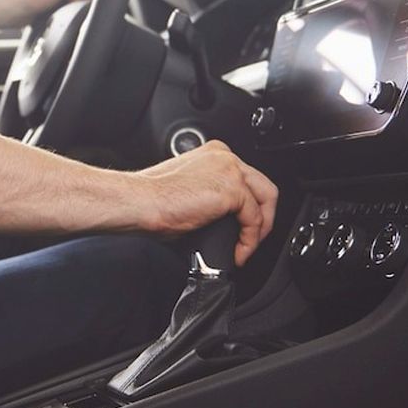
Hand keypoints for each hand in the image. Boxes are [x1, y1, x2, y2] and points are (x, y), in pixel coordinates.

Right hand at [131, 141, 277, 266]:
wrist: (140, 202)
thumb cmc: (152, 200)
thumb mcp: (188, 191)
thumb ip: (209, 195)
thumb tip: (219, 219)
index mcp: (213, 154)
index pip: (247, 179)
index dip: (249, 207)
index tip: (240, 227)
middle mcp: (225, 156)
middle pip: (263, 187)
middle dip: (262, 218)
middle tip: (250, 240)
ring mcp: (230, 170)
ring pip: (267, 199)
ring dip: (260, 229)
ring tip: (246, 247)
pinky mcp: (232, 188)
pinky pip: (255, 220)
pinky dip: (250, 240)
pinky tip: (237, 252)